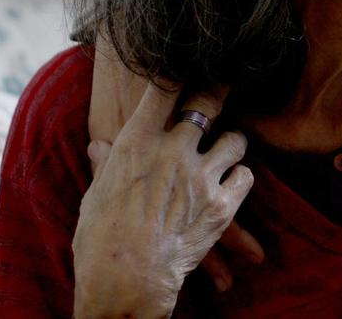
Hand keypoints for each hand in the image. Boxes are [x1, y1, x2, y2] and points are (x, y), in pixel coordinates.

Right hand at [73, 84, 253, 316]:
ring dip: (233, 142)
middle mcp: (173, 152)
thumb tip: (100, 146)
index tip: (191, 58)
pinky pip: (246, 175)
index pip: (163, 89)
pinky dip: (240, 177)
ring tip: (230, 146)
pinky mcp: (222, 204)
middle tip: (229, 80)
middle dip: (220, 88)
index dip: (180, 69)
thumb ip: (106, 166)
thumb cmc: (99, 242)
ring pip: (235, 139)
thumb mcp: (95, 197)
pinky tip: (233, 182)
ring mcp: (200, 176)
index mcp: (136, 145)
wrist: (125, 284)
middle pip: (207, 103)